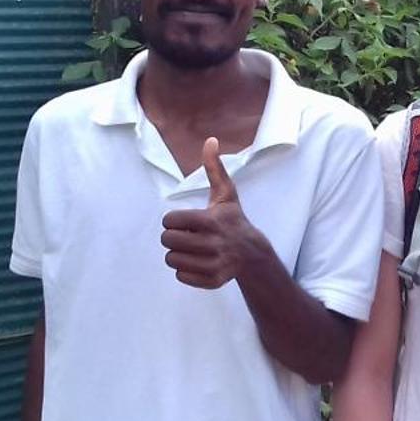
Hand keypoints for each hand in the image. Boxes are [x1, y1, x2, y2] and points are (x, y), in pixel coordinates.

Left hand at [160, 138, 263, 289]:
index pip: (169, 221)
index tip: (185, 221)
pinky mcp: (213, 280)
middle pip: (167, 241)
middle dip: (172, 237)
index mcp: (211, 221)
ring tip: (191, 248)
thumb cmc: (233, 219)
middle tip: (185, 235)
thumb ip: (214, 168)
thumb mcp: (226, 193)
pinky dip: (184, 270)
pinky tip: (197, 261)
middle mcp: (213, 244)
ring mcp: (214, 264)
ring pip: (172, 260)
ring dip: (177, 254)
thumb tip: (210, 140)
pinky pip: (181, 277)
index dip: (173, 220)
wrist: (252, 253)